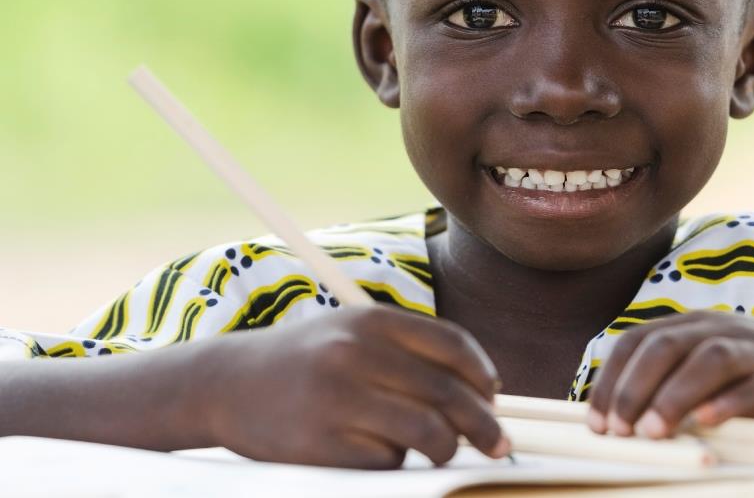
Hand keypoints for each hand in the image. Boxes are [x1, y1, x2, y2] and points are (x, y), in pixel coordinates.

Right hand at [200, 305, 508, 468]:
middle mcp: (357, 354)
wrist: (226, 383)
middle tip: (498, 442)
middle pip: (448, 394)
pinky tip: (376, 450)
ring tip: (442, 452)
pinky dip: (394, 462)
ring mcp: (338, 398)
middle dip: (483, 425)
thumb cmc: (303, 360)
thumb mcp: (352, 333)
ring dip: (446, 449)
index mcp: (371, 321)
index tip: (493, 394)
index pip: (451, 344)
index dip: (482, 373)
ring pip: (428, 434)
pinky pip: (387, 461)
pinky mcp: (322, 443)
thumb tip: (480, 388)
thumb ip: (408, 351)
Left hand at [585, 311, 753, 438]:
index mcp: (693, 328)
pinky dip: (731, 402)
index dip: (612, 379)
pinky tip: (708, 422)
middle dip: (634, 388)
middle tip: (618, 431)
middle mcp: (721, 330)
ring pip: (710, 359)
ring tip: (653, 431)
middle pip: (666, 346)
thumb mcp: (711, 377)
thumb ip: (670, 388)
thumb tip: (616, 425)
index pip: (638, 341)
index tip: (595, 423)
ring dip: (675, 395)